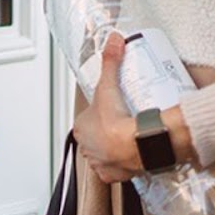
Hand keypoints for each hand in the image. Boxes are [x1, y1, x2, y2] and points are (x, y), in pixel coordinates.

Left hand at [73, 32, 143, 184]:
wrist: (133, 145)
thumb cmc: (116, 120)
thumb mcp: (110, 83)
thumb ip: (110, 60)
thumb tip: (112, 39)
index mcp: (81, 128)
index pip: (88, 119)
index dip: (100, 113)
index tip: (112, 110)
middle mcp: (87, 147)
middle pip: (95, 137)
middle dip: (106, 131)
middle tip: (123, 122)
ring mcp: (99, 162)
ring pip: (104, 154)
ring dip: (113, 148)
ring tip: (128, 138)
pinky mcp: (112, 175)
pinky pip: (114, 170)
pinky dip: (121, 165)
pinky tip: (130, 156)